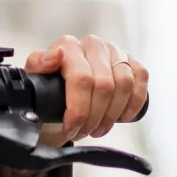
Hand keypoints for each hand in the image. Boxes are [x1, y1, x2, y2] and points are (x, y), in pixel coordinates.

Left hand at [25, 35, 148, 147]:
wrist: (62, 98)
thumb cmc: (48, 92)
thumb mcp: (36, 83)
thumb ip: (39, 65)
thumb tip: (56, 56)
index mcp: (67, 45)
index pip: (81, 78)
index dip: (79, 110)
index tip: (71, 128)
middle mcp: (92, 44)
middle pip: (104, 85)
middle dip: (95, 117)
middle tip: (84, 132)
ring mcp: (113, 51)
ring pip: (124, 84)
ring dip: (113, 114)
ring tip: (99, 128)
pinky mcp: (131, 60)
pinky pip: (141, 78)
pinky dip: (134, 101)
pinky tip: (122, 116)